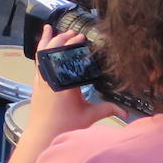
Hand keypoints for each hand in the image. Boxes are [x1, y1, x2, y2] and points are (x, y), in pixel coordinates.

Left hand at [20, 28, 123, 150]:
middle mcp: (50, 77)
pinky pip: (37, 61)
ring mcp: (41, 78)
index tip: (82, 37)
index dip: (74, 44)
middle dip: (63, 39)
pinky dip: (39, 50)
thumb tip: (126, 112)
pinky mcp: (36, 82)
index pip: (68, 56)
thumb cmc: (65, 125)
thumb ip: (107, 110)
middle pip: (53, 50)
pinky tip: (41, 45)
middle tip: (74, 34)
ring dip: (47, 40)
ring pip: (41, 53)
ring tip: (50, 29)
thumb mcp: (89, 116)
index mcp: (65, 82)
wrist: (44, 132)